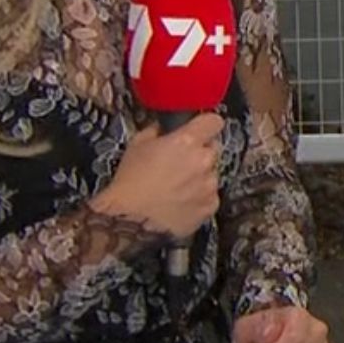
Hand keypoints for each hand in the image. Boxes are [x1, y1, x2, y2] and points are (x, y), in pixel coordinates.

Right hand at [91, 114, 224, 240]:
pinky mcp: (210, 206)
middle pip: (212, 149)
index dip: (206, 125)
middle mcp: (203, 161)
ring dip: (199, 177)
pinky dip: (199, 197)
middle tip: (179, 163)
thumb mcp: (137, 145)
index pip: (214, 122)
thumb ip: (157, 131)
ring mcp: (209, 185)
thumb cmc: (130, 183)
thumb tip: (163, 129)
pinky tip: (180, 201)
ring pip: (211, 173)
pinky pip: (210, 196)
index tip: (201, 129)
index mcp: (187, 141)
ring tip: (176, 186)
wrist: (129, 220)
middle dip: (199, 153)